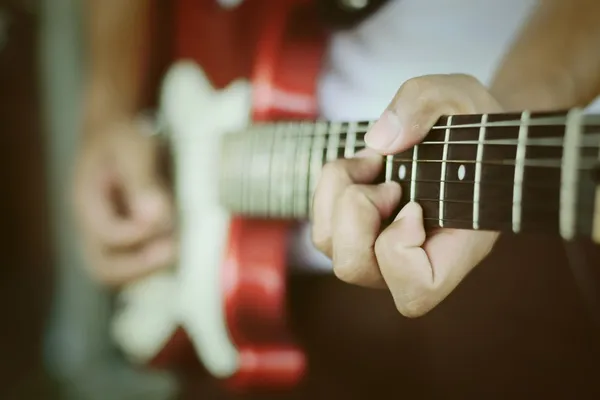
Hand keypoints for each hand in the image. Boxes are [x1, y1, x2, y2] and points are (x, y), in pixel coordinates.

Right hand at [72, 117, 175, 285]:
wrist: (118, 131)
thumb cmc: (124, 135)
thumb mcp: (133, 148)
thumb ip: (142, 180)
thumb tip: (153, 216)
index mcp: (87, 202)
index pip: (107, 234)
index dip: (137, 232)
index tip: (164, 217)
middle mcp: (92, 227)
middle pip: (103, 268)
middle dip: (140, 267)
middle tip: (173, 251)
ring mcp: (108, 236)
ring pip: (120, 272)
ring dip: (150, 269)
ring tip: (178, 250)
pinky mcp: (128, 239)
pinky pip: (137, 263)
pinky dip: (156, 262)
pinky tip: (179, 248)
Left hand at [311, 74, 501, 316]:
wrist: (464, 130)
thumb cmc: (471, 121)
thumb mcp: (460, 95)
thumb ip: (423, 105)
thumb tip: (378, 141)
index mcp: (457, 247)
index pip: (416, 291)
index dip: (399, 250)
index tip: (414, 204)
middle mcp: (415, 258)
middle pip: (354, 269)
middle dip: (355, 214)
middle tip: (388, 181)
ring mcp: (383, 249)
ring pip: (330, 247)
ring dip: (338, 195)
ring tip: (371, 163)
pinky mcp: (361, 231)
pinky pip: (323, 225)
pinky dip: (331, 188)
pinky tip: (361, 165)